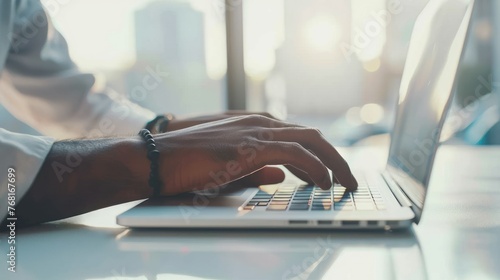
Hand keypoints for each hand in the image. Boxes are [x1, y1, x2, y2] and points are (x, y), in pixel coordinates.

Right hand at [21, 115, 356, 224]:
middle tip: (350, 180)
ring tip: (344, 184)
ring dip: (333, 162)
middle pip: (313, 135)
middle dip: (337, 157)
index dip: (321, 155)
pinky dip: (315, 168)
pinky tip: (323, 183)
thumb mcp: (228, 168)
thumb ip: (257, 169)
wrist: (155, 159)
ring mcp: (254, 131)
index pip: (299, 137)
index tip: (333, 174)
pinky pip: (295, 153)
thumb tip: (280, 175)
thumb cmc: (185, 165)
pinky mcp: (249, 145)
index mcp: (254, 126)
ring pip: (311, 140)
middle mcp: (259, 123)